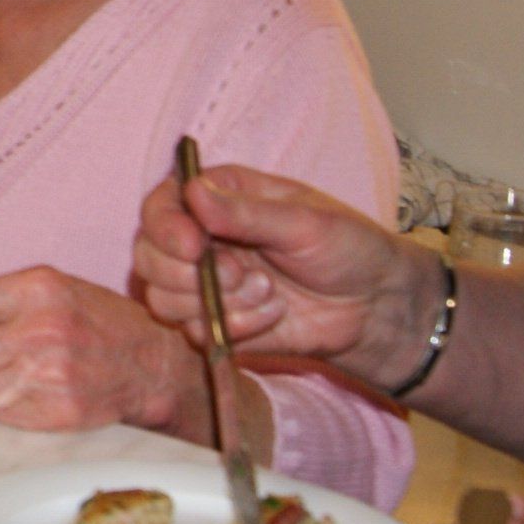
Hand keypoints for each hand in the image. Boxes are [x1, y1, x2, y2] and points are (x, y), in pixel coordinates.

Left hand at [0, 269, 191, 432]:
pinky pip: (0, 415)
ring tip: (14, 374)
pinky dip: (6, 407)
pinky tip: (35, 392)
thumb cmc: (92, 320)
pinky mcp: (59, 412)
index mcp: (34, 287)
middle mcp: (41, 328)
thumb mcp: (48, 291)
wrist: (152, 361)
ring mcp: (51, 374)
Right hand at [130, 162, 437, 380]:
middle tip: (241, 275)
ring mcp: (204, 284)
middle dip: (188, 273)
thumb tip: (192, 192)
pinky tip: (272, 317)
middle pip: (148, 256)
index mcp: (219, 198)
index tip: (194, 247)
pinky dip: (234, 327)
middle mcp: (201, 239)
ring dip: (217, 302)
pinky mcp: (214, 323)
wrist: (375, 309)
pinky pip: (193, 331)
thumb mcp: (304, 223)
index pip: (161, 206)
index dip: (166, 227)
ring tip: (268, 294)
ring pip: (162, 298)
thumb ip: (246, 213)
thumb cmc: (348, 249)